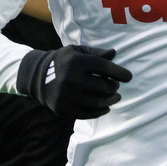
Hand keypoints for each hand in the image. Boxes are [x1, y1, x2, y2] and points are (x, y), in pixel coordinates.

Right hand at [15, 45, 131, 119]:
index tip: (128, 77)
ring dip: (110, 101)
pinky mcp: (64, 109)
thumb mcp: (77, 52)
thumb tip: (114, 54)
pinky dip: (99, 111)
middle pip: (104, 87)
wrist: (38, 77)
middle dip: (114, 87)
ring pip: (98, 103)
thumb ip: (96, 53)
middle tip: (115, 86)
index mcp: (76, 62)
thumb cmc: (64, 62)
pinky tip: (105, 107)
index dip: (120, 72)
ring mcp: (67, 96)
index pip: (105, 68)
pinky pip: (87, 113)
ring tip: (115, 97)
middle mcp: (71, 79)